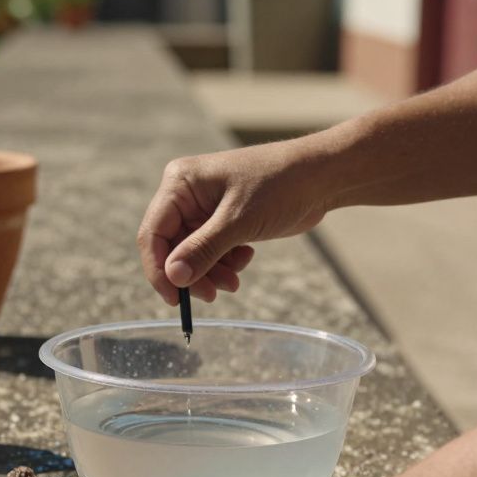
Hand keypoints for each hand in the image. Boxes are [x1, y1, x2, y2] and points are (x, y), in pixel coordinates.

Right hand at [138, 142, 330, 303]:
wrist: (322, 176)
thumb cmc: (280, 186)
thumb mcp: (238, 221)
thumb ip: (202, 250)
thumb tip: (173, 278)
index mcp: (180, 183)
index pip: (154, 233)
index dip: (159, 270)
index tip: (175, 299)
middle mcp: (186, 194)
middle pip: (172, 247)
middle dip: (192, 273)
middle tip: (212, 296)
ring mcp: (204, 208)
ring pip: (192, 254)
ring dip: (211, 272)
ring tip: (234, 282)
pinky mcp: (223, 220)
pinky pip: (211, 251)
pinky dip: (224, 263)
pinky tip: (246, 258)